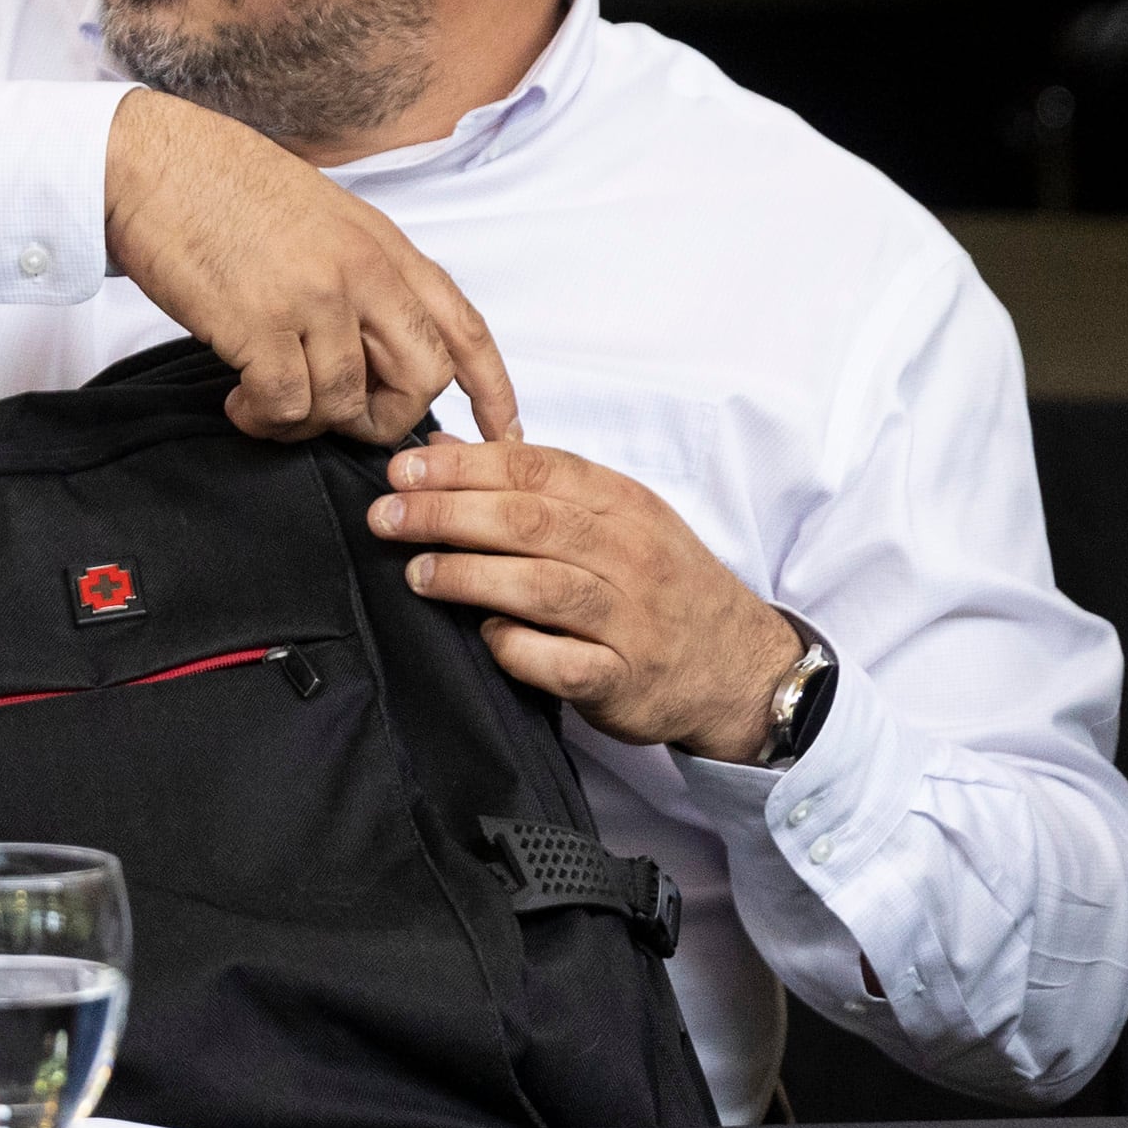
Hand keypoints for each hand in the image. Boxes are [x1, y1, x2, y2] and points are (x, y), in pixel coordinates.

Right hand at [103, 90, 519, 444]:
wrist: (149, 161)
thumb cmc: (218, 183)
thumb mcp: (318, 214)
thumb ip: (358, 271)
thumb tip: (368, 340)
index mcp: (383, 243)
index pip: (462, 325)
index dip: (492, 388)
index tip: (500, 432)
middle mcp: (362, 271)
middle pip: (419, 378)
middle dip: (385, 418)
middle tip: (337, 420)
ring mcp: (313, 297)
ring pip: (346, 403)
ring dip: (305, 424)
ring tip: (264, 406)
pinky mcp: (258, 323)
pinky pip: (287, 405)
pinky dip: (263, 419)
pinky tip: (237, 401)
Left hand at [368, 437, 801, 763]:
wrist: (741, 665)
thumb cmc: (660, 584)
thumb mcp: (614, 518)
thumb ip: (531, 484)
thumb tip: (441, 448)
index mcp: (624, 504)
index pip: (537, 469)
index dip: (463, 466)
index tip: (403, 469)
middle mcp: (631, 555)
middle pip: (529, 522)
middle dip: (447, 514)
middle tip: (387, 516)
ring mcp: (631, 619)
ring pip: (541, 587)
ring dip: (468, 576)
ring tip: (416, 573)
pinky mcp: (625, 679)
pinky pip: (561, 662)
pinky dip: (516, 647)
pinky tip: (486, 635)